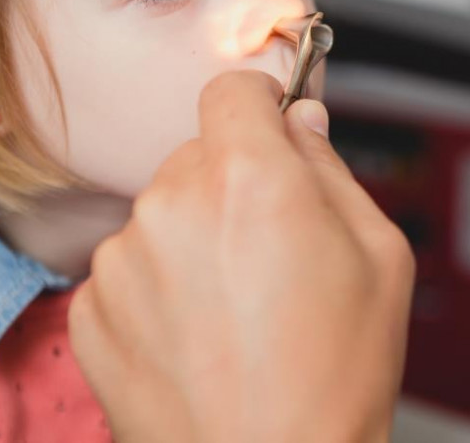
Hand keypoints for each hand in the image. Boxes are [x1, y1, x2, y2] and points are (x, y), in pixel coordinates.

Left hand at [68, 71, 414, 442]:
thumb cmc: (333, 378)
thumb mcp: (379, 256)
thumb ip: (332, 169)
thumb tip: (302, 123)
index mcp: (249, 179)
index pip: (231, 90)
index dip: (257, 106)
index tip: (268, 129)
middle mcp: (172, 205)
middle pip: (198, 155)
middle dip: (233, 185)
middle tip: (271, 251)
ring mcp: (122, 259)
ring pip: (162, 214)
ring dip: (193, 239)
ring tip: (235, 308)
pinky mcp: (90, 309)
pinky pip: (129, 269)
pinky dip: (158, 288)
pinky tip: (198, 335)